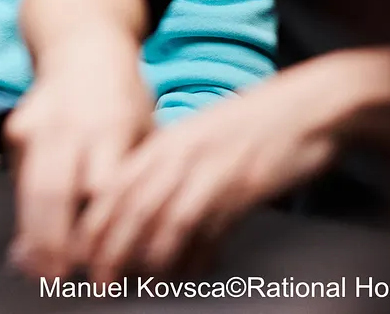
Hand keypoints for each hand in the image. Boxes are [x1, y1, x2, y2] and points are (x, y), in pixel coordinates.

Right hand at [5, 25, 153, 278]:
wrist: (82, 48)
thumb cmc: (123, 99)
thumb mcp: (143, 131)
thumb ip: (133, 183)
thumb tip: (131, 239)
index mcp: (111, 126)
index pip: (101, 188)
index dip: (99, 228)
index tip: (102, 263)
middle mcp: (69, 125)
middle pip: (55, 192)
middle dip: (54, 241)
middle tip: (57, 278)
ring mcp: (37, 125)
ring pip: (30, 189)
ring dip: (32, 234)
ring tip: (38, 271)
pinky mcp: (15, 128)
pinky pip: (20, 179)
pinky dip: (26, 211)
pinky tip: (31, 240)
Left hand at [76, 78, 337, 282]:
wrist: (310, 106)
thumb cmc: (257, 128)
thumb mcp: (203, 142)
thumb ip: (173, 172)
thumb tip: (151, 217)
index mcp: (166, 141)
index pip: (114, 183)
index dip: (93, 221)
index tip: (79, 252)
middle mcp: (179, 153)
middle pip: (128, 203)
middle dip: (106, 246)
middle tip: (94, 279)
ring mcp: (207, 168)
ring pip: (159, 216)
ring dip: (140, 255)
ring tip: (128, 284)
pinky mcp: (239, 184)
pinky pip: (203, 224)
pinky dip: (189, 253)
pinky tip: (181, 273)